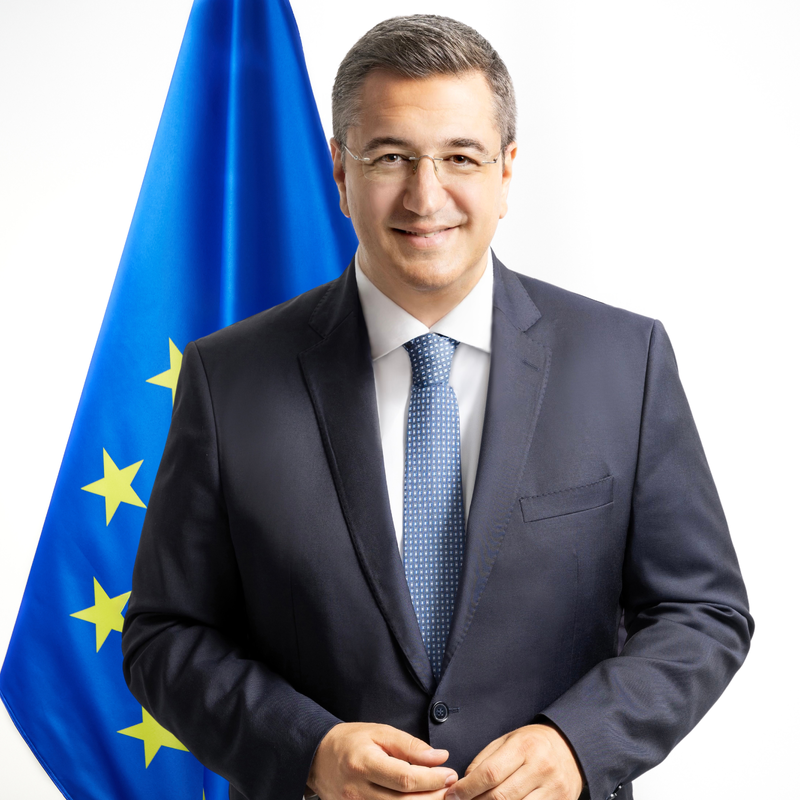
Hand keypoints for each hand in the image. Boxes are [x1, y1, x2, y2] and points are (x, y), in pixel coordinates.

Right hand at [307, 722, 458, 799]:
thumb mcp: (379, 732)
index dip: (431, 780)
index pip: (404, 779)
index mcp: (363, 763)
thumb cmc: (351, 741)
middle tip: (451, 788)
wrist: (317, 757)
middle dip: (433, 798)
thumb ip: (410, 746)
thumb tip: (440, 757)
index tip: (450, 773)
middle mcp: (357, 791)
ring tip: (439, 796)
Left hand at [445, 724, 582, 799]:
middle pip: (501, 797)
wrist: (570, 747)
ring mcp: (554, 789)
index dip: (468, 788)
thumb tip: (464, 783)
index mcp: (524, 747)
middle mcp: (541, 768)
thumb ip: (485, 760)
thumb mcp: (507, 741)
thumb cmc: (532, 743)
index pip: (490, 773)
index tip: (453, 794)